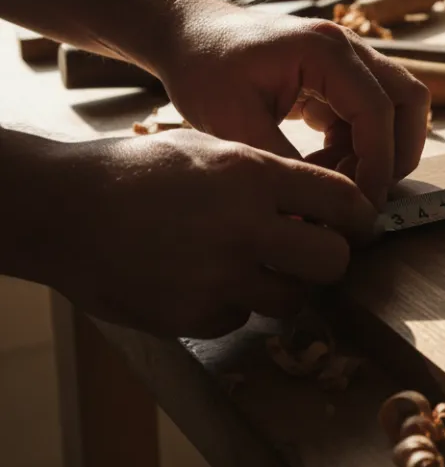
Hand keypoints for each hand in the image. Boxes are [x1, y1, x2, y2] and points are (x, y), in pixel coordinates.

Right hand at [47, 130, 376, 337]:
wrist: (63, 211)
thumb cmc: (140, 171)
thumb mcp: (210, 149)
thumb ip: (270, 175)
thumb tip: (327, 203)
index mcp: (251, 177)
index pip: (343, 202)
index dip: (361, 216)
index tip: (359, 224)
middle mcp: (242, 228)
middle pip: (333, 262)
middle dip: (333, 258)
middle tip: (319, 252)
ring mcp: (217, 277)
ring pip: (293, 299)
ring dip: (287, 285)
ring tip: (260, 265)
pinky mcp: (192, 315)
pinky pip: (242, 318)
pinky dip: (235, 303)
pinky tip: (208, 279)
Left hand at [159, 0, 430, 206]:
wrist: (188, 34)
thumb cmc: (203, 67)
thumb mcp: (233, 122)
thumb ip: (281, 164)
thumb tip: (313, 213)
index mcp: (324, 50)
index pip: (377, 110)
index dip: (378, 162)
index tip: (364, 204)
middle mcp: (348, 48)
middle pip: (407, 100)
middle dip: (397, 153)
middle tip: (368, 194)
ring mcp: (348, 59)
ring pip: (396, 106)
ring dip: (381, 148)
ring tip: (340, 179)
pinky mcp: (339, 76)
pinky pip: (369, 112)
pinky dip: (358, 143)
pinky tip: (323, 164)